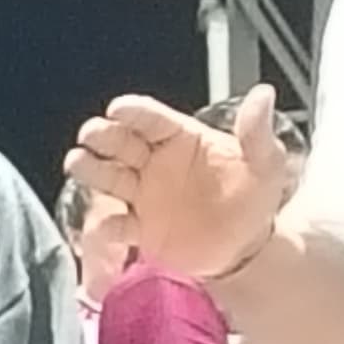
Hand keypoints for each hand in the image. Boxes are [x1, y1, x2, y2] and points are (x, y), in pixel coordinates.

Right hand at [66, 88, 293, 281]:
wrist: (247, 248)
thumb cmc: (254, 199)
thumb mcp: (267, 164)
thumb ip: (258, 132)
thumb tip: (263, 95)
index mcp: (182, 139)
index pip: (152, 119)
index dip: (133, 112)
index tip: (118, 108)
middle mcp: (155, 163)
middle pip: (121, 143)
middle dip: (102, 136)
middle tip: (90, 134)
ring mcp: (143, 195)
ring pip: (110, 177)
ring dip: (92, 170)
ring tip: (77, 162)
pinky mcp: (139, 228)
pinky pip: (117, 226)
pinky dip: (107, 226)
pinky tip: (106, 225)